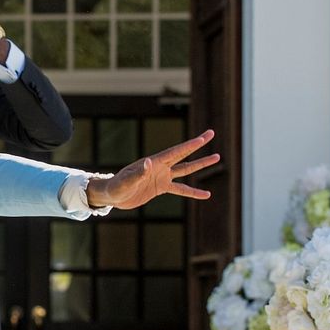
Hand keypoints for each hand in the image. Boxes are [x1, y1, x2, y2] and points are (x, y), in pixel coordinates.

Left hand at [86, 130, 220, 209]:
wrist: (113, 196)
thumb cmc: (117, 186)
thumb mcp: (127, 180)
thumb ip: (138, 173)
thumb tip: (148, 162)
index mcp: (154, 162)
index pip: (175, 152)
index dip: (190, 145)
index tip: (203, 137)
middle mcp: (160, 166)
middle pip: (183, 153)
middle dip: (197, 144)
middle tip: (211, 133)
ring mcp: (162, 176)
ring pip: (186, 169)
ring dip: (200, 164)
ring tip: (216, 157)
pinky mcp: (161, 187)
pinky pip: (181, 189)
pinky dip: (193, 192)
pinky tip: (206, 194)